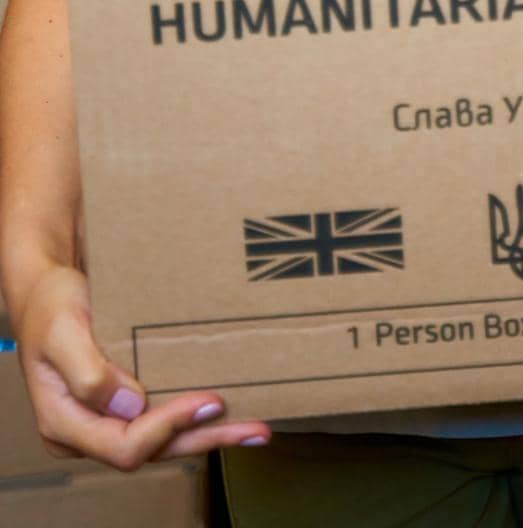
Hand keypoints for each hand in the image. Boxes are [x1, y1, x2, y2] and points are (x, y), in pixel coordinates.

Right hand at [13, 261, 271, 468]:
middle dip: (206, 439)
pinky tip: (229, 412)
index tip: (209, 401)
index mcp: (65, 423)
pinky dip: (196, 418)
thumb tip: (129, 405)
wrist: (46, 293)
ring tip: (256, 427)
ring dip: (210, 434)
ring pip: (164, 440)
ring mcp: (107, 422)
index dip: (168, 427)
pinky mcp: (125, 407)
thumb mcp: (61, 331)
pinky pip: (164, 420)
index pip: (124, 444)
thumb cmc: (50, 306)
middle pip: (153, 450)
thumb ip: (86, 371)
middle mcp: (88, 432)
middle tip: (254, 427)